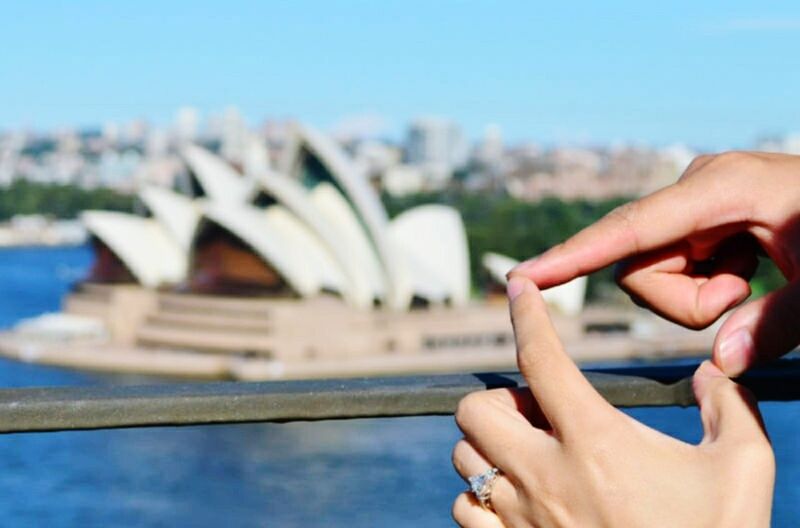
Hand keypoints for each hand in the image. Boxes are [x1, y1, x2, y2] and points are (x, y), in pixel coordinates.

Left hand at [451, 276, 773, 526]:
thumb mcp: (742, 469)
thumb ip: (727, 408)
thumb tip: (709, 372)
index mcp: (595, 442)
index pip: (542, 358)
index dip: (527, 314)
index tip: (517, 288)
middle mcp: (544, 477)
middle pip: (475, 409)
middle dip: (500, 400)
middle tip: (538, 414)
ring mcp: (520, 519)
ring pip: (465, 459)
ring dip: (490, 447)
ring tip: (530, 455)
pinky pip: (465, 510)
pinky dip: (480, 496)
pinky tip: (517, 499)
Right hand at [511, 152, 799, 375]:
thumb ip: (778, 324)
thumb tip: (722, 366)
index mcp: (720, 189)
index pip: (630, 229)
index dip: (574, 256)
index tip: (524, 275)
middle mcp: (695, 190)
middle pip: (640, 265)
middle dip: (685, 300)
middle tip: (743, 295)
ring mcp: (694, 204)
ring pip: (654, 272)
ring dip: (699, 295)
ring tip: (750, 279)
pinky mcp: (699, 219)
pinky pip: (675, 266)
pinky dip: (707, 285)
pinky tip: (747, 268)